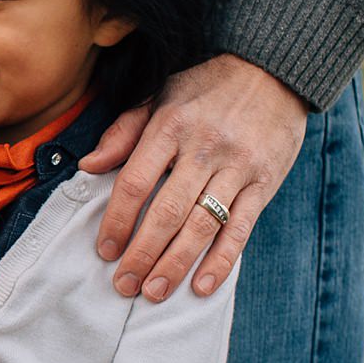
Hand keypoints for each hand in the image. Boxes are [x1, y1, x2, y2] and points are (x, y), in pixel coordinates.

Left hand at [81, 54, 307, 300]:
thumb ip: (124, 132)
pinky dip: (222, 261)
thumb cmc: (207, 88)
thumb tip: (88, 166)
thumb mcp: (161, 96)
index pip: (135, 182)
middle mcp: (204, 147)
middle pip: (167, 211)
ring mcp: (237, 167)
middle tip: (124, 285)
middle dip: (142, 253)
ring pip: (202, 225)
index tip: (105, 250)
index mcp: (171, 125)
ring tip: (154, 292)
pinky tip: (201, 286)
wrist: (275, 70)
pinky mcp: (264, 182)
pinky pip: (241, 228)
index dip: (117, 221)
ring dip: (175, 264)